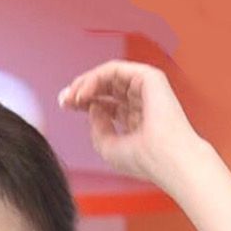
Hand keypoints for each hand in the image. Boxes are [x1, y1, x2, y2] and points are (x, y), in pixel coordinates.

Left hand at [58, 60, 201, 186]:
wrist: (167, 160)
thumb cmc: (144, 160)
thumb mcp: (108, 147)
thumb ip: (97, 125)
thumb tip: (93, 106)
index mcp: (135, 120)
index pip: (106, 104)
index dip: (83, 102)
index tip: (65, 106)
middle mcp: (142, 103)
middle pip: (106, 87)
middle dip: (81, 90)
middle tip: (64, 98)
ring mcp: (147, 89)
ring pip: (109, 76)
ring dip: (86, 83)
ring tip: (72, 96)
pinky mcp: (150, 77)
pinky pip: (115, 70)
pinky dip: (96, 78)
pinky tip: (84, 93)